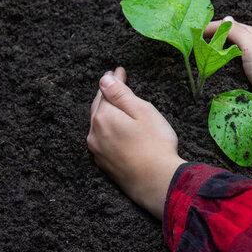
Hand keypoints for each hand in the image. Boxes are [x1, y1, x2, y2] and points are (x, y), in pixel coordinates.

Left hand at [87, 67, 184, 218]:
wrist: (157, 182)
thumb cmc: (155, 144)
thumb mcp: (142, 111)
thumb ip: (121, 94)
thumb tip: (104, 80)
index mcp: (103, 117)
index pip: (106, 91)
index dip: (114, 79)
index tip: (119, 70)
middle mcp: (94, 133)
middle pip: (98, 107)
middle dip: (106, 94)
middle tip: (113, 81)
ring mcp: (98, 150)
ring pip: (98, 124)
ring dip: (104, 112)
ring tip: (112, 103)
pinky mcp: (104, 164)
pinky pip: (101, 139)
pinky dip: (107, 129)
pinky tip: (114, 129)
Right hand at [205, 17, 251, 117]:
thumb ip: (236, 32)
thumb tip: (223, 19)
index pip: (228, 26)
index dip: (210, 29)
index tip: (193, 34)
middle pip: (231, 39)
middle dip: (214, 41)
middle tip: (195, 48)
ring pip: (235, 54)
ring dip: (221, 55)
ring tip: (204, 61)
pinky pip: (240, 68)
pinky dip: (229, 68)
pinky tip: (223, 74)